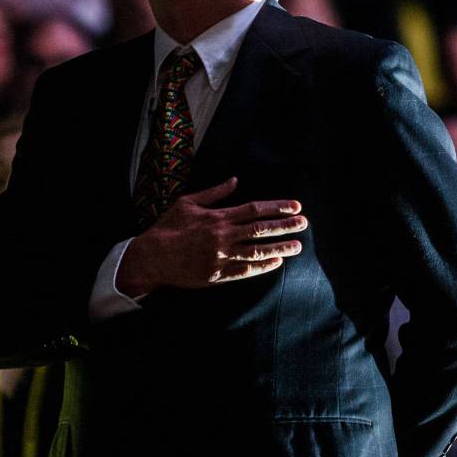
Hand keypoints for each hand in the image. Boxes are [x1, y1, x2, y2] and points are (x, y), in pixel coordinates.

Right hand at [117, 177, 306, 296]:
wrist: (152, 257)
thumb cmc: (168, 227)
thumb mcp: (188, 202)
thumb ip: (214, 192)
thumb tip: (235, 180)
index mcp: (218, 217)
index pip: (254, 209)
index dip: (276, 207)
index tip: (295, 206)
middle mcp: (223, 236)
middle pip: (260, 229)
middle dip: (285, 226)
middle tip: (304, 224)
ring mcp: (221, 257)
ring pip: (257, 251)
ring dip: (280, 248)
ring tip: (297, 246)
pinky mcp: (217, 276)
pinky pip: (245, 271)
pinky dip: (261, 267)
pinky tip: (276, 263)